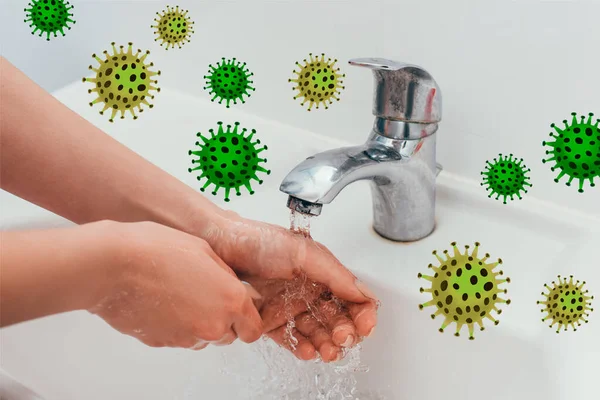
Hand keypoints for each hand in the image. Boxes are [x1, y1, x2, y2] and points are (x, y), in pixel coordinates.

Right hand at [90, 221, 262, 349]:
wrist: (112, 265)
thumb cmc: (156, 249)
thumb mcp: (205, 250)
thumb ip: (226, 276)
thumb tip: (234, 289)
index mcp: (230, 300)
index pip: (253, 329)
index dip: (246, 319)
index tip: (239, 309)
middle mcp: (212, 325)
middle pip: (229, 335)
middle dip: (223, 320)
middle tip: (205, 295)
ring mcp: (186, 337)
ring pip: (203, 337)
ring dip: (198, 322)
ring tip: (179, 294)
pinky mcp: (162, 343)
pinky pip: (178, 337)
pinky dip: (174, 325)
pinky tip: (162, 301)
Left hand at [201, 212, 378, 361]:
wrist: (220, 245)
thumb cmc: (257, 240)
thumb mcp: (302, 252)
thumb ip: (334, 274)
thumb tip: (362, 292)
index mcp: (322, 273)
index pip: (352, 297)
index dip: (363, 313)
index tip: (364, 325)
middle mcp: (309, 290)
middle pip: (338, 319)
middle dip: (345, 333)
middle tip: (342, 339)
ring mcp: (290, 306)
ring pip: (317, 332)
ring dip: (326, 345)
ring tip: (326, 351)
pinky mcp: (270, 320)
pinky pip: (291, 339)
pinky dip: (302, 348)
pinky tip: (308, 351)